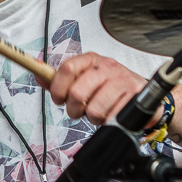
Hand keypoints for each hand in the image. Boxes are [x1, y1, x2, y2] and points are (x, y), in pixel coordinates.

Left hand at [36, 53, 151, 125]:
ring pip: (94, 109)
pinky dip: (109, 122)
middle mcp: (107, 66)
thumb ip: (60, 81)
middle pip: (77, 93)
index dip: (58, 88)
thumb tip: (38, 75)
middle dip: (75, 110)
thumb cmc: (109, 89)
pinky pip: (113, 117)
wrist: (142, 96)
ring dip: (94, 118)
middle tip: (81, 111)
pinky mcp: (135, 95)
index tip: (59, 99)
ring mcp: (122, 79)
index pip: (67, 68)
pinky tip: (112, 115)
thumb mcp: (84, 81)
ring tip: (100, 113)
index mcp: (91, 60)